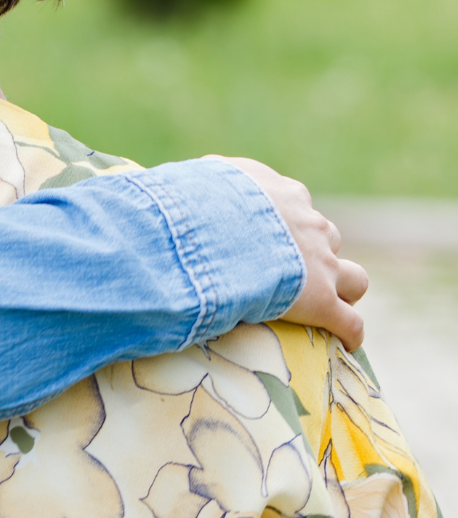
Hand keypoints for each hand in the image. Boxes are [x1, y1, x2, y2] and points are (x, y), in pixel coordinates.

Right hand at [210, 156, 369, 348]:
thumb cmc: (197, 202)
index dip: (284, 219)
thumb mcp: (197, 177)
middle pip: (326, 237)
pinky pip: (348, 322)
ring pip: (353, 277)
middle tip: (289, 269)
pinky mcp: (321, 300)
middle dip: (314, 252)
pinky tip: (343, 342)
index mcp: (281, 193)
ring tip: (329, 303)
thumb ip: (200, 178)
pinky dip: (348, 331)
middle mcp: (308, 224)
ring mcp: (320, 263)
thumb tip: (164, 176)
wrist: (214, 232)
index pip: (294, 201)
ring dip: (343, 288)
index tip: (267, 232)